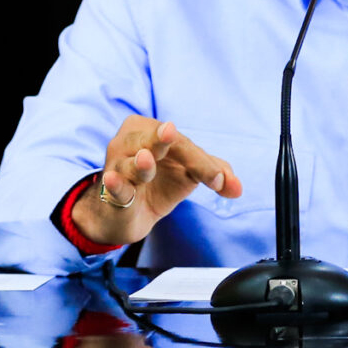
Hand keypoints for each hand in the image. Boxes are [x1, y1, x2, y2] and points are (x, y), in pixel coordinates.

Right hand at [71, 116, 240, 245]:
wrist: (126, 216)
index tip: (218, 182)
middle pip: (155, 143)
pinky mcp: (109, 193)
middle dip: (165, 143)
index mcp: (152, 131)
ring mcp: (117, 166)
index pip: (181, 142)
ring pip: (130, 163)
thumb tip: (238, 189)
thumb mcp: (188, 174)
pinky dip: (115, 184)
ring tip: (146, 159)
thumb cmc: (158, 184)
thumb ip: (214, 174)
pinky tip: (113, 180)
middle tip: (170, 133)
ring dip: (140, 164)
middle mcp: (131, 142)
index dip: (201, 161)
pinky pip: (113, 186)